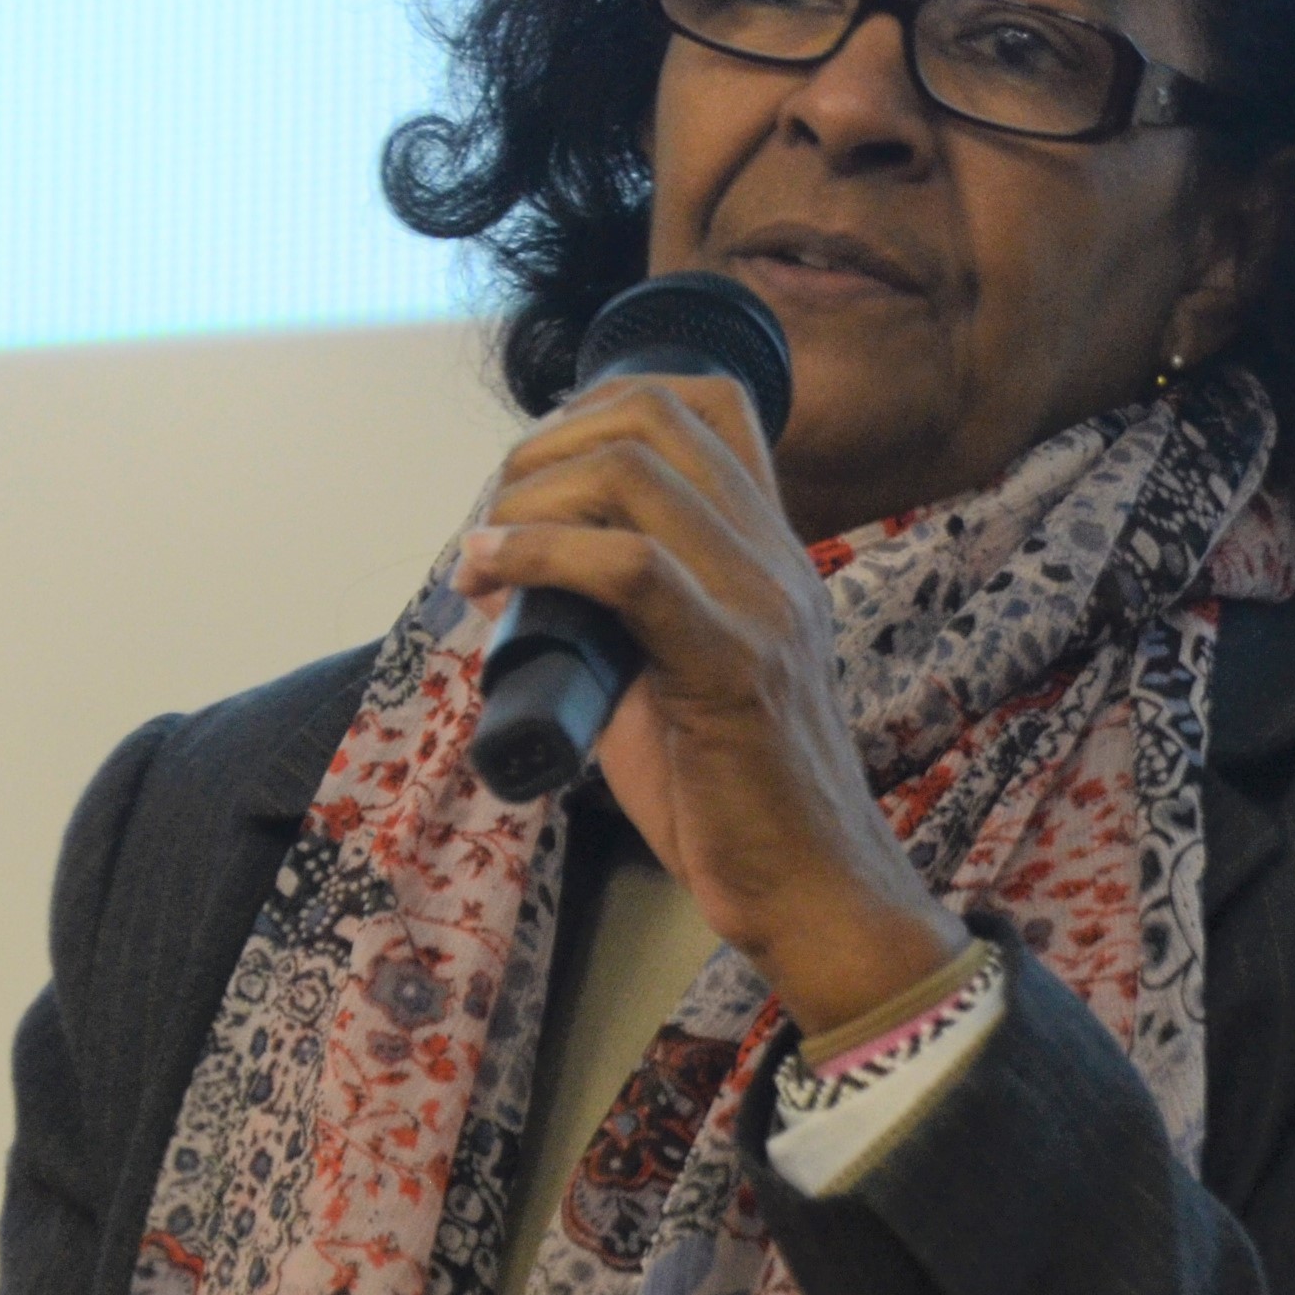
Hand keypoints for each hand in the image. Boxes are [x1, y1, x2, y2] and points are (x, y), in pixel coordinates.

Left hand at [455, 366, 967, 1032]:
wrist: (812, 892)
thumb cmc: (736, 803)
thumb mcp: (676, 679)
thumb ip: (623, 619)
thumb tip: (522, 579)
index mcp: (771, 552)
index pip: (711, 404)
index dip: (605, 402)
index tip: (538, 467)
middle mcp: (776, 558)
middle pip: (654, 417)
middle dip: (546, 446)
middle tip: (490, 516)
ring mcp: (762, 606)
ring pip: (635, 475)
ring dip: (528, 498)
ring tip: (482, 554)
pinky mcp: (734, 667)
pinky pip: (629, 566)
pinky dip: (539, 554)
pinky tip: (490, 575)